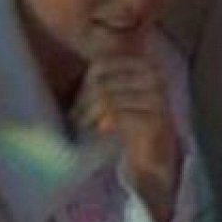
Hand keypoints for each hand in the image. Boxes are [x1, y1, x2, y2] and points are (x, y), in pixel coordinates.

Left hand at [78, 54, 181, 221]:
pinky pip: (117, 115)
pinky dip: (101, 124)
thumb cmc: (129, 123)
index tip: (77, 103)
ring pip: (107, 98)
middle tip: (74, 119)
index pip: (102, 63)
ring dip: (88, 115)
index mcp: (144, 64)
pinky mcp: (155, 119)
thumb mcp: (114, 95)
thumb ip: (99, 80)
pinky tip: (98, 131)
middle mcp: (154, 75)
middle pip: (102, 81)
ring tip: (81, 127)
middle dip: (83, 102)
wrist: (155, 157)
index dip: (84, 83)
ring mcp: (157, 97)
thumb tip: (63, 69)